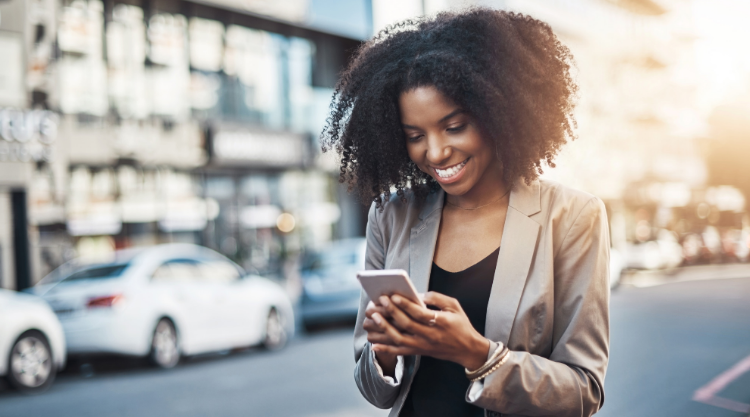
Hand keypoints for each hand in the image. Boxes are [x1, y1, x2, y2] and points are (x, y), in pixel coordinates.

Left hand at [365, 292, 489, 370]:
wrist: (468, 349)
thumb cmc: (461, 324)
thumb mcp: (455, 306)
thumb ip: (437, 297)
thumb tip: (418, 294)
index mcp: (441, 321)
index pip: (420, 313)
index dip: (405, 304)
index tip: (393, 296)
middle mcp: (431, 335)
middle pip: (407, 324)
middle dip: (391, 312)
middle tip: (379, 301)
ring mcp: (424, 345)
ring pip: (400, 339)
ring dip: (384, 329)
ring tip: (373, 319)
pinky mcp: (420, 352)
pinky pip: (400, 352)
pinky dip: (386, 349)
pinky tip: (373, 345)